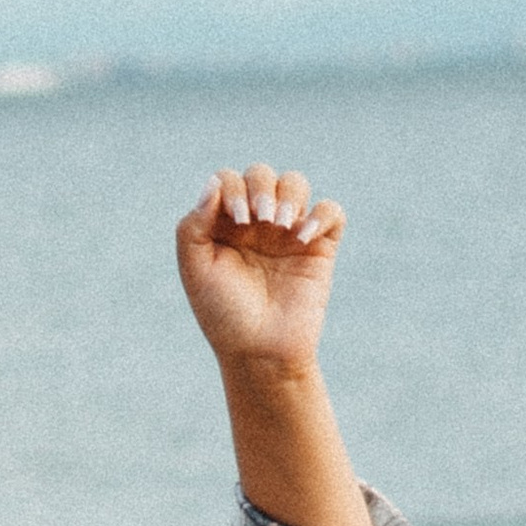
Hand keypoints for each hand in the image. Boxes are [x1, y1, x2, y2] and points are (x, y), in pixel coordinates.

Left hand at [175, 162, 346, 375]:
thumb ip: (193, 225)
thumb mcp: (195, 269)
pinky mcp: (319, 248)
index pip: (227, 180)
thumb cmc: (223, 313)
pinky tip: (304, 237)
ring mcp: (288, 233)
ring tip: (281, 225)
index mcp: (222, 224)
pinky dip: (322, 213)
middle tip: (258, 219)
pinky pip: (331, 211)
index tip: (235, 222)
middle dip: (260, 187)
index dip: (232, 189)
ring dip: (289, 194)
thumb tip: (213, 183)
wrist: (260, 351)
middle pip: (262, 174)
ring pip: (296, 183)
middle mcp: (255, 224)